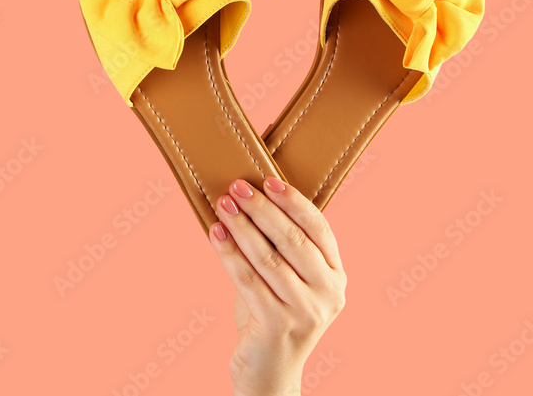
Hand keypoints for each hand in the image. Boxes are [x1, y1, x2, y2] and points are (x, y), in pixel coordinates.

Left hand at [209, 177, 345, 395]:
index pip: (319, 228)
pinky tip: (215, 234)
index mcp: (337, 276)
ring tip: (222, 205)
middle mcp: (329, 293)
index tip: (267, 179)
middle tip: (237, 186)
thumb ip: (279, 246)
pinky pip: (248, 280)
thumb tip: (248, 197)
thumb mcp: (286, 279)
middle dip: (262, 209)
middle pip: (293, 240)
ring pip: (268, 258)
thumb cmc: (273, 314)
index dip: (293, 201)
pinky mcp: (278, 324)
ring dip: (242, 227)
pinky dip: (229, 254)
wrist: (269, 372)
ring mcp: (306, 311)